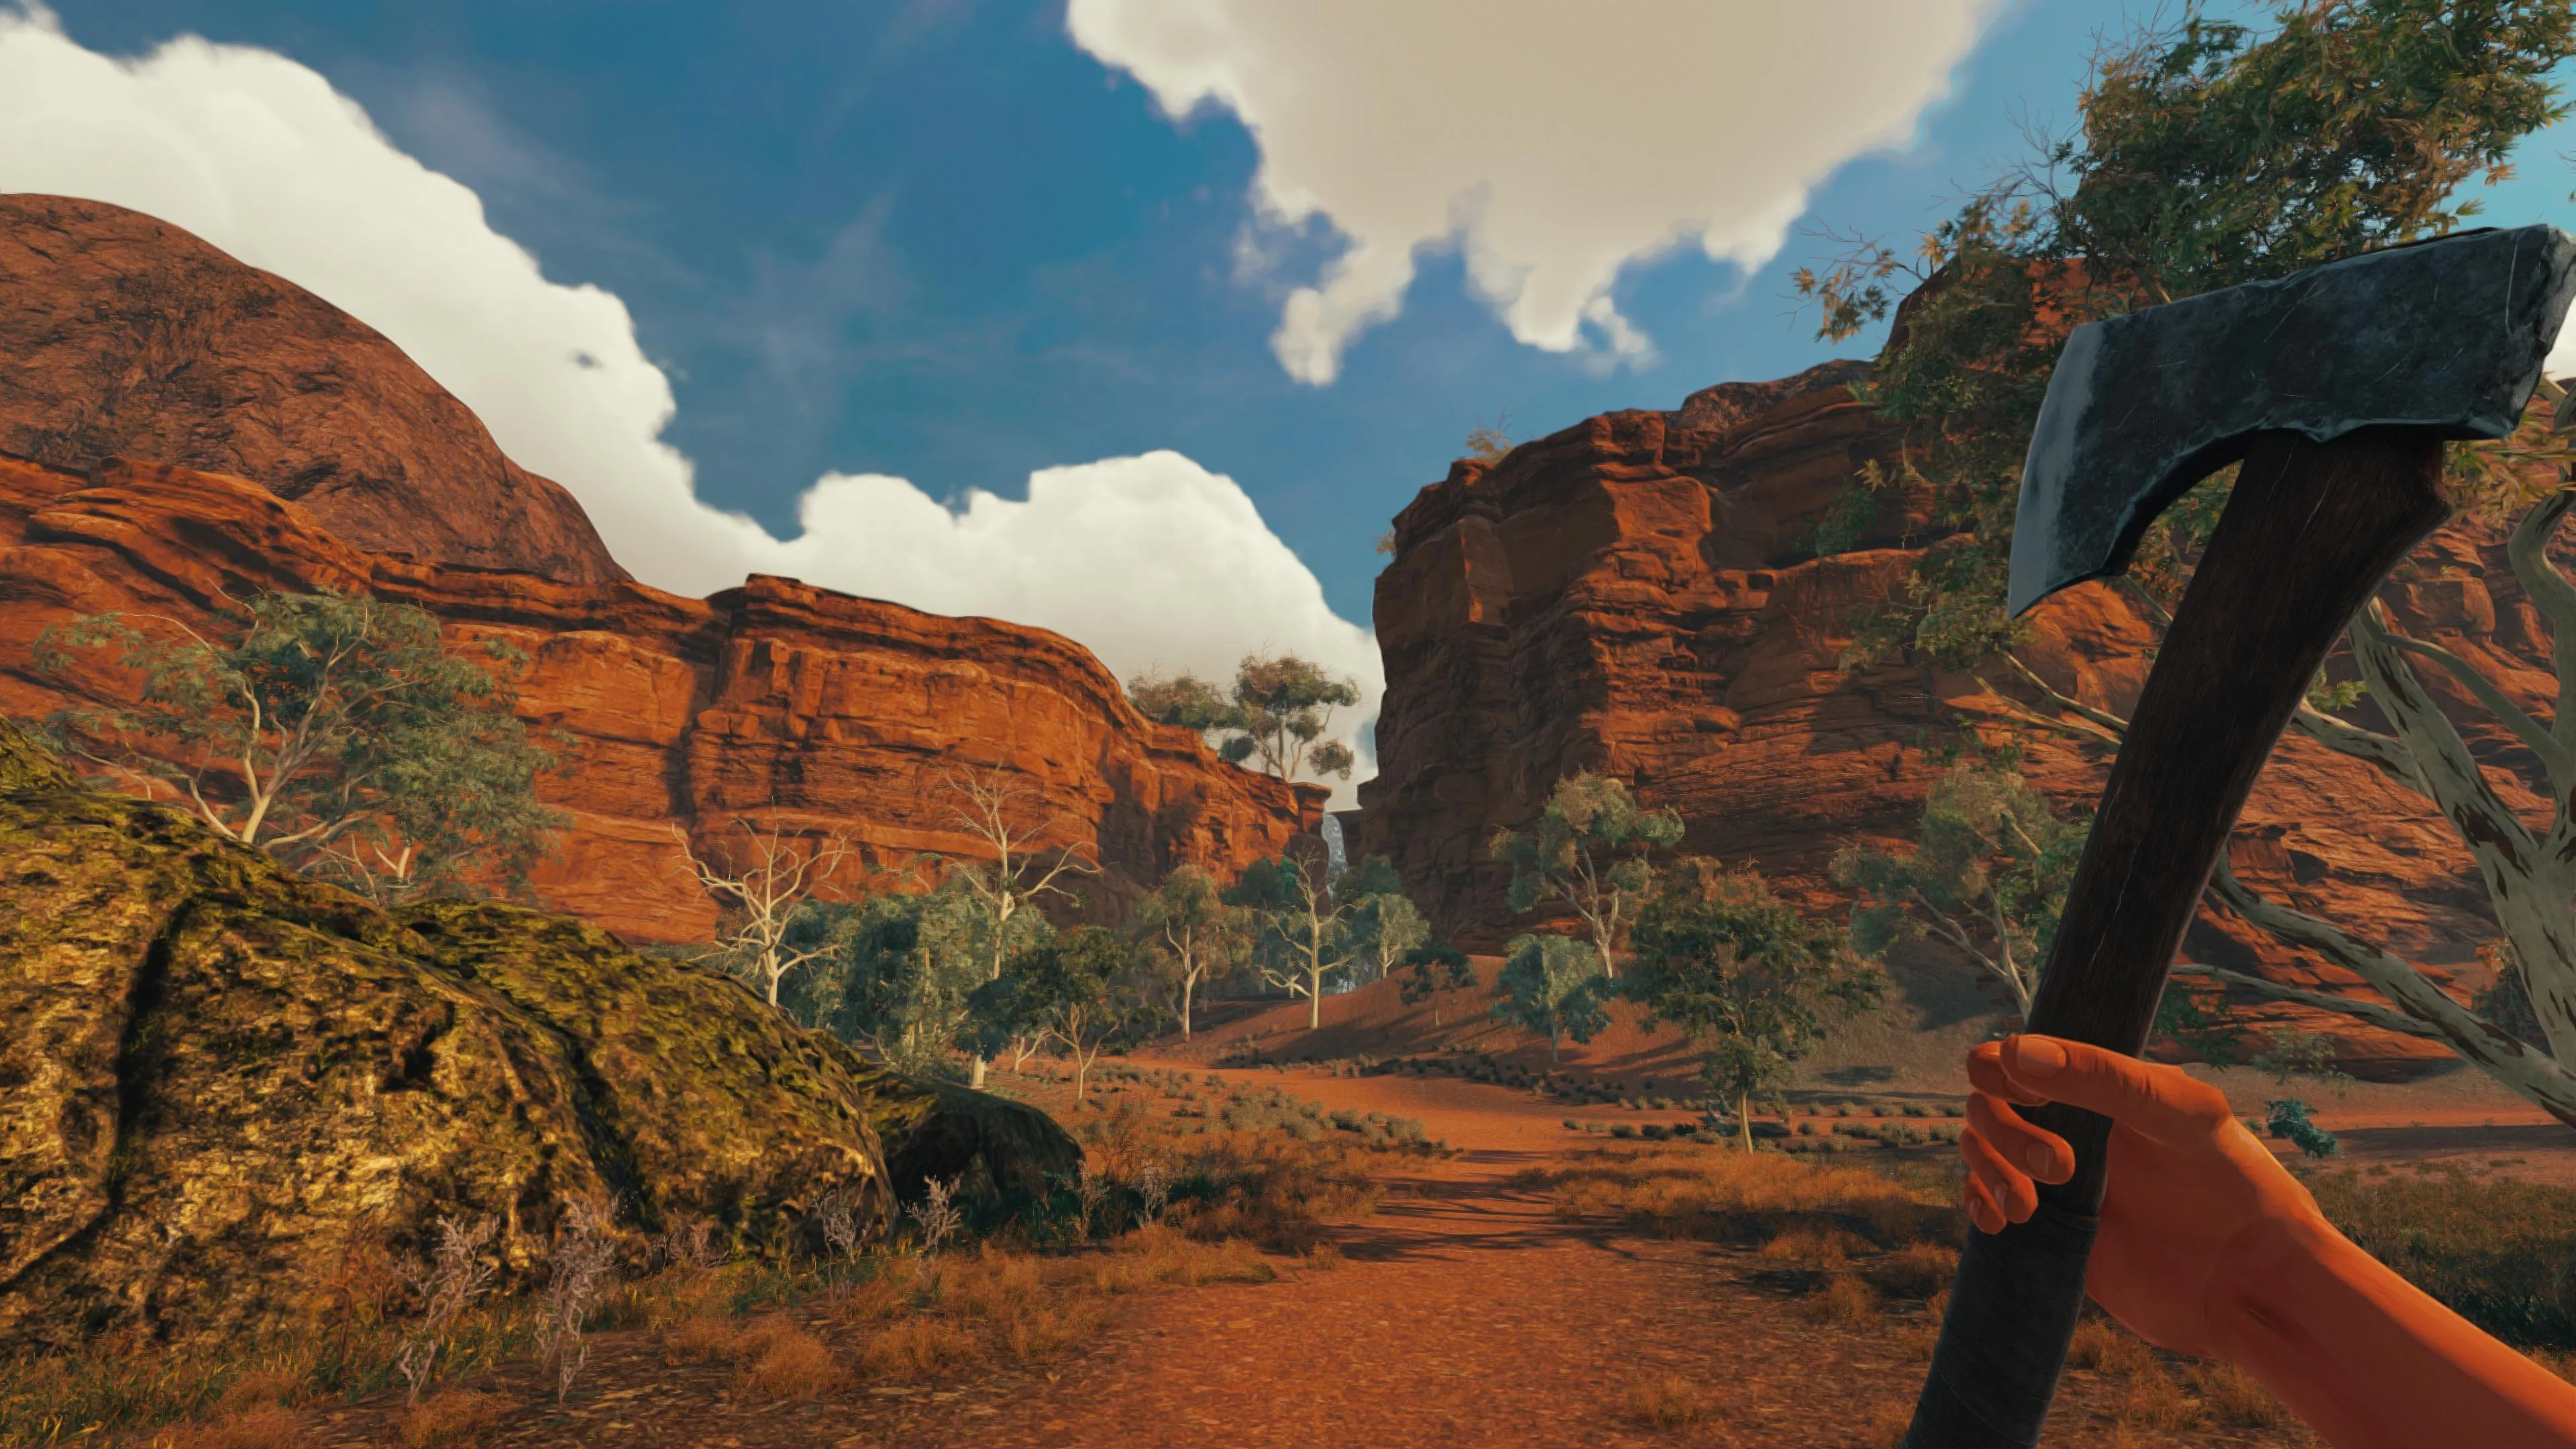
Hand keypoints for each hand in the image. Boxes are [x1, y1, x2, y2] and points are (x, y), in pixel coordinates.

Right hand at [1961, 1033, 2327, 1356]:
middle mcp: (2072, 1127)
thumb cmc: (2239, 1189)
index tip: (2026, 1095)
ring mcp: (2056, 1180)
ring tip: (2028, 1209)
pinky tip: (2002, 1223)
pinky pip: (1985, 1203)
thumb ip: (2105, 1080)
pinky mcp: (2051, 1229)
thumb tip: (2013, 1052)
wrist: (2252, 1288)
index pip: (2017, 1055)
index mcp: (2102, 1088)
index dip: (2000, 1067)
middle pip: (1987, 1104)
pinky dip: (1977, 1205)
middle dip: (2004, 1132)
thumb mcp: (2184, 1116)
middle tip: (2060, 1168)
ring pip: (1980, 1151)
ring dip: (1988, 1171)